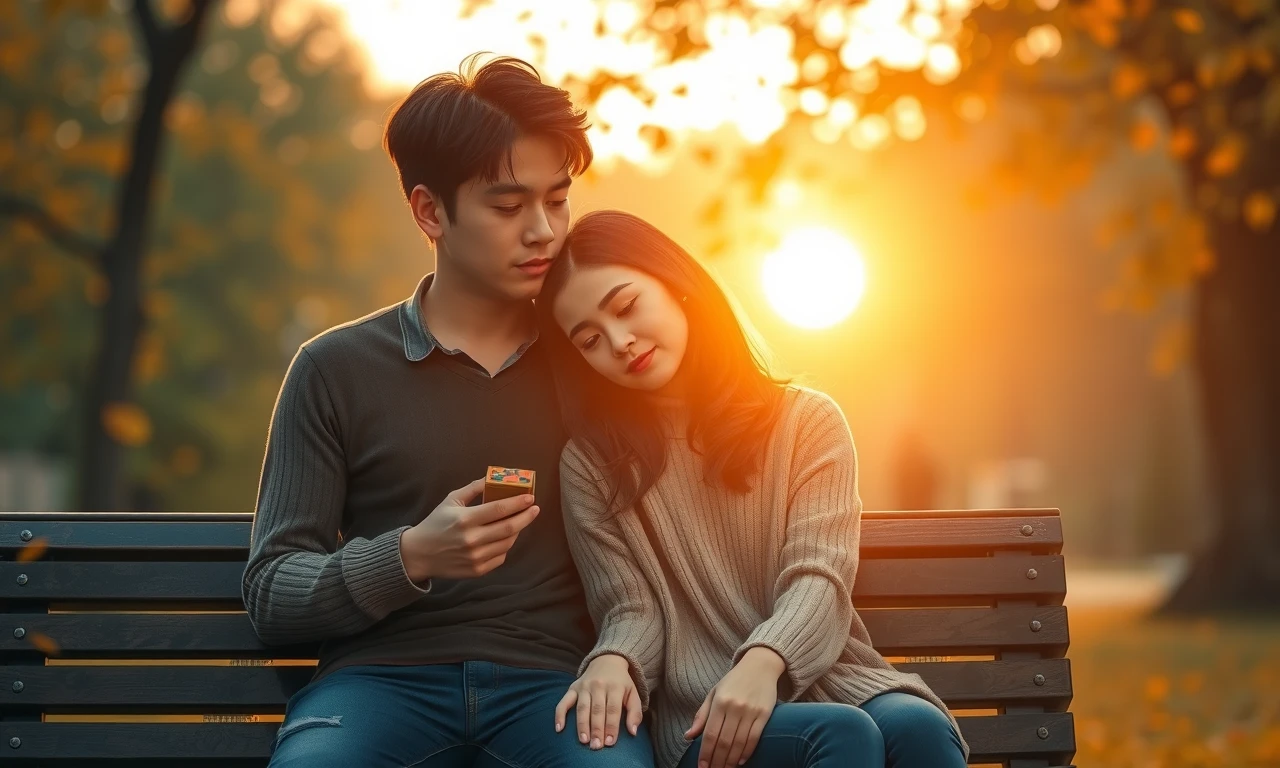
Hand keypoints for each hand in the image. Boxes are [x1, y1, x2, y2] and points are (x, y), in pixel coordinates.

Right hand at [399, 478, 538, 581]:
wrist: (419, 554)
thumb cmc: (436, 523)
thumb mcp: (451, 500)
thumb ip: (474, 488)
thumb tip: (495, 477)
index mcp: (465, 519)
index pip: (499, 509)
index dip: (518, 503)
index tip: (530, 497)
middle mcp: (471, 539)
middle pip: (509, 528)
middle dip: (526, 517)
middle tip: (535, 509)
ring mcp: (475, 557)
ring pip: (507, 543)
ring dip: (517, 531)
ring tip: (519, 521)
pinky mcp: (477, 570)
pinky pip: (501, 557)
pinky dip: (506, 546)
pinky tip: (504, 537)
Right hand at [554, 654, 643, 749]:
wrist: (607, 661)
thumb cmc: (621, 683)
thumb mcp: (633, 693)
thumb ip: (635, 712)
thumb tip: (633, 732)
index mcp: (615, 687)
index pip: (613, 709)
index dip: (611, 726)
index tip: (609, 742)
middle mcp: (598, 685)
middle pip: (597, 710)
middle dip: (596, 729)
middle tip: (596, 746)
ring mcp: (584, 686)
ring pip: (582, 708)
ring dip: (581, 725)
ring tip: (583, 741)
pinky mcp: (573, 687)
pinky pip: (564, 701)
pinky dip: (560, 714)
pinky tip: (559, 729)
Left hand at [685, 647, 784, 767]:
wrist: (760, 665)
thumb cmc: (734, 681)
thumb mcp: (714, 693)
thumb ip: (701, 716)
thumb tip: (688, 737)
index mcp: (719, 701)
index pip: (710, 734)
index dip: (705, 754)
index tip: (702, 767)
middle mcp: (735, 707)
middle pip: (724, 742)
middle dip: (717, 761)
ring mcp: (750, 711)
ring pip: (739, 743)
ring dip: (731, 761)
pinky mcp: (764, 714)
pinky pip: (754, 738)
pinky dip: (747, 752)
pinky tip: (740, 761)